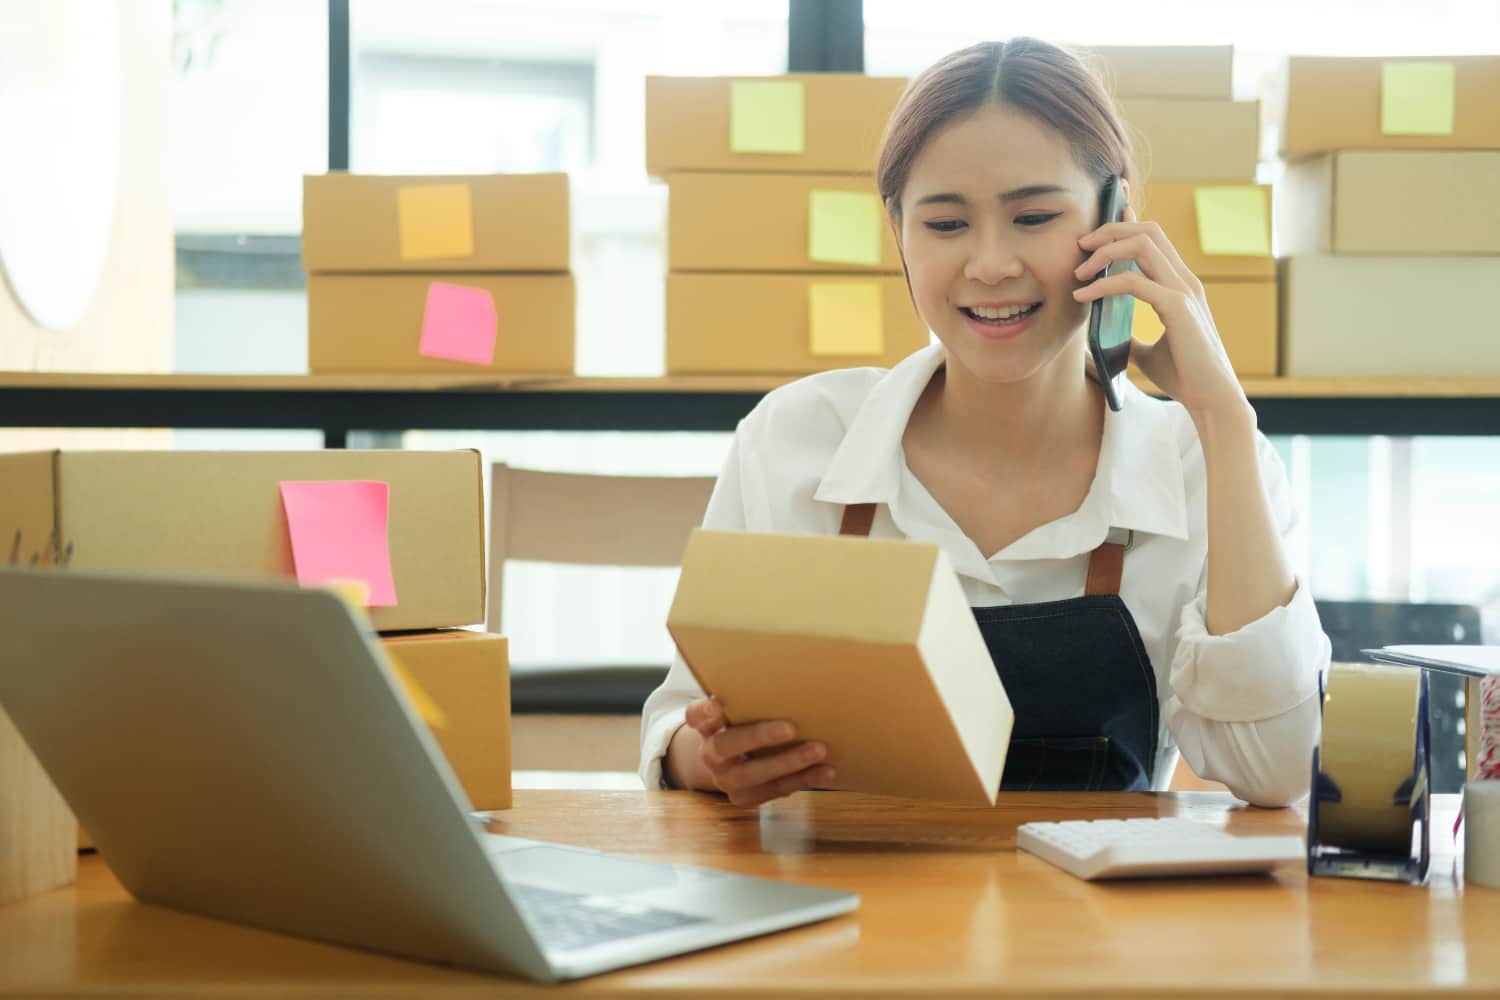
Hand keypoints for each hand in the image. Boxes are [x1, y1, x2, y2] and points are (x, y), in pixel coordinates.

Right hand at [675, 696, 834, 807]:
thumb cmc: (744, 725)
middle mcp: (710, 753)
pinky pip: (774, 790)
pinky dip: (802, 780)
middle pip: (725, 746)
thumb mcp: (741, 710)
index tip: (719, 703)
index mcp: (706, 726)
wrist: (730, 763)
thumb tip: (795, 668)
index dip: (704, 710)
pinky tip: (826, 770)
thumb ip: (752, 697)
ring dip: (788, 762)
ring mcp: (725, 778)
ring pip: (752, 774)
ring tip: (818, 749)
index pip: (696, 716)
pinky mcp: (744, 797)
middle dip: (759, 737)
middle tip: (790, 728)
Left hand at [1071, 210, 1250, 423]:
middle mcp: (1185, 281)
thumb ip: (1130, 342)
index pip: (1154, 238)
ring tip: (1080, 271)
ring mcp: (1184, 291)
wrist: (1211, 400)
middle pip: (1148, 231)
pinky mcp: (1177, 308)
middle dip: (1110, 230)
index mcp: (1181, 285)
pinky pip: (1134, 282)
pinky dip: (1104, 285)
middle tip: (1081, 245)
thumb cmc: (1185, 377)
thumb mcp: (1148, 355)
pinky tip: (1084, 296)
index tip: (1097, 229)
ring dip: (1105, 251)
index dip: (1126, 224)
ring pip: (1142, 245)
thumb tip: (1098, 346)